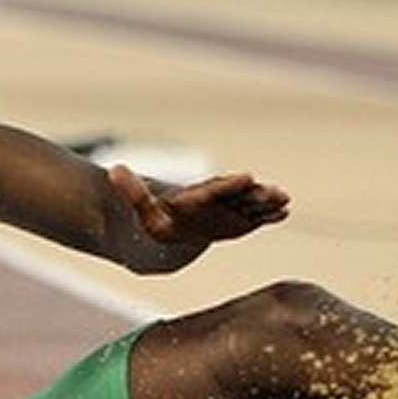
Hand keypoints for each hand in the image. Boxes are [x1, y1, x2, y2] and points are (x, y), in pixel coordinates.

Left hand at [108, 165, 288, 247]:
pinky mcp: (237, 220)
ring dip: (266, 203)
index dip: (231, 184)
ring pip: (250, 204)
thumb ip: (132, 191)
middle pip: (239, 195)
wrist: (171, 228)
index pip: (215, 189)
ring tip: (285, 200)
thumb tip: (112, 170)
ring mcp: (228, 209)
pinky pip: (254, 218)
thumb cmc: (156, 219)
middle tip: (276, 191)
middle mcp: (216, 199)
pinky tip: (284, 213)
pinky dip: (268, 216)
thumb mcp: (142, 209)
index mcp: (196, 196)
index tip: (247, 177)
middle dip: (256, 193)